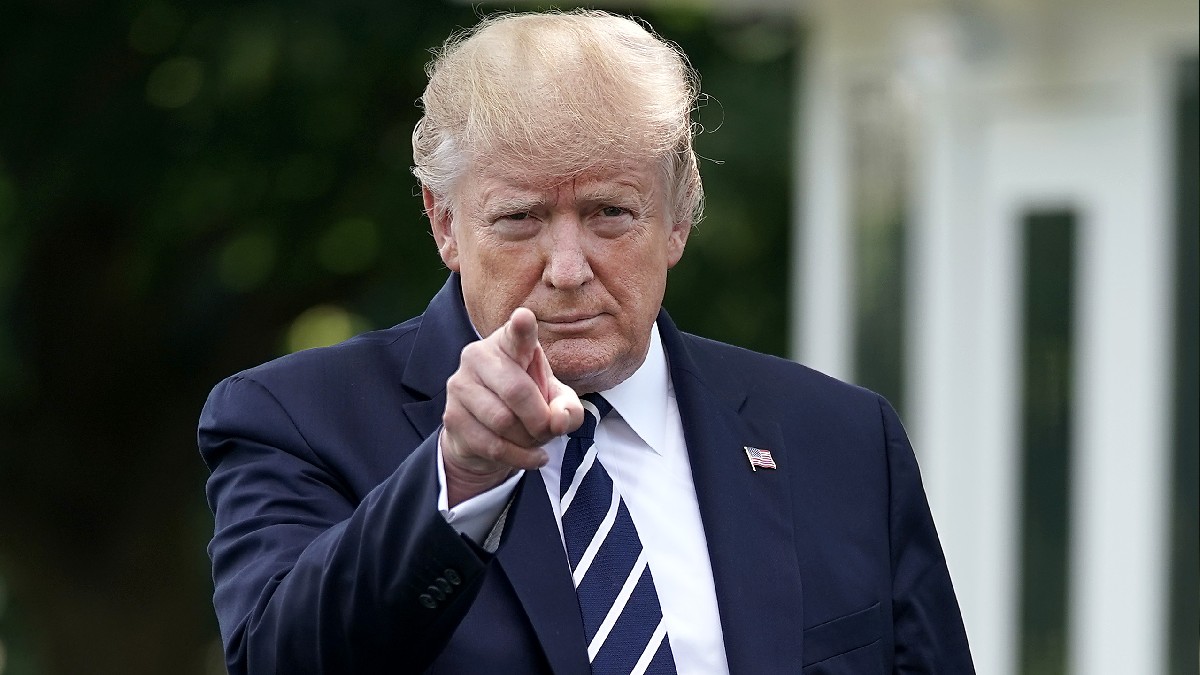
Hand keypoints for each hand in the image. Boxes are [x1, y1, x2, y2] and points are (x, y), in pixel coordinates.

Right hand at [440, 307, 583, 505]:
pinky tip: (531, 456)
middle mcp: (479, 355)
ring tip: (534, 439)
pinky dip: (519, 457)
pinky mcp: (451, 415)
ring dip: (528, 439)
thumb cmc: (527, 404)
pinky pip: (492, 444)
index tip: (524, 317)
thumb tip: (559, 420)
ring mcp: (460, 384)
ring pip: (503, 421)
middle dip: (540, 419)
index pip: (517, 333)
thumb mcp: (556, 402)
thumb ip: (568, 408)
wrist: (486, 434)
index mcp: (510, 343)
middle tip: (548, 430)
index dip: (522, 327)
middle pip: (516, 391)